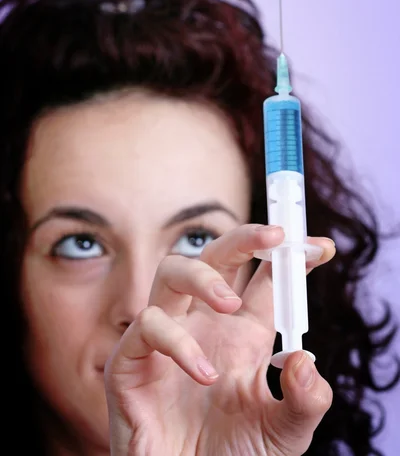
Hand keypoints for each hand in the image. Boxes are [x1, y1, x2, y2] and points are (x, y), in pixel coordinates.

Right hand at [104, 225, 334, 455]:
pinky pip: (147, 326)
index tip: (321, 246)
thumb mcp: (285, 434)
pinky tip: (202, 374)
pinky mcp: (132, 361)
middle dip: (243, 238)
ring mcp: (166, 339)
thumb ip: (306, 400)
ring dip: (202, 276)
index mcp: (242, 334)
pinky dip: (175, 341)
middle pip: (216, 257)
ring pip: (171, 272)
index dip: (289, 258)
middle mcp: (204, 326)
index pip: (264, 280)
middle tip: (275, 235)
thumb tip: (304, 359)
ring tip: (230, 304)